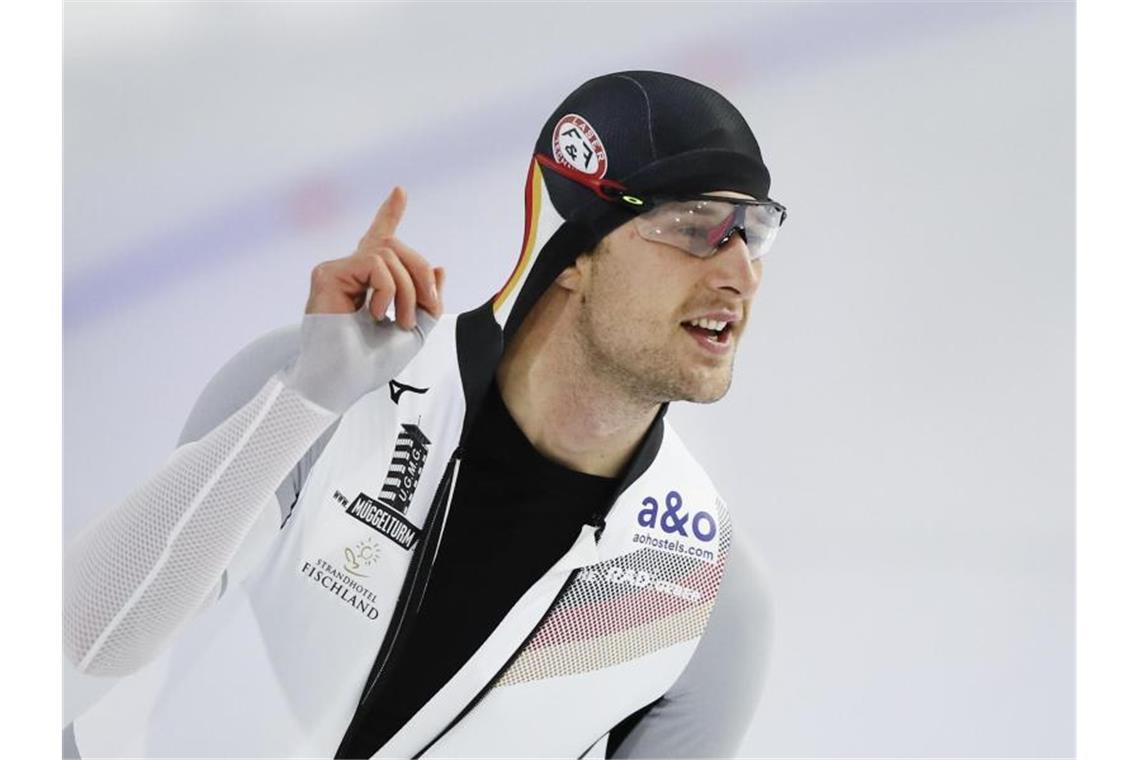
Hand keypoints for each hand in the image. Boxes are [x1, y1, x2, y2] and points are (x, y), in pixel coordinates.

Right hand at [281, 187, 447, 413]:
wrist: (341, 381)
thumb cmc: (371, 363)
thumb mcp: (414, 331)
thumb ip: (428, 301)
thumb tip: (441, 268)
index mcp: (368, 283)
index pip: (379, 240)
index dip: (389, 213)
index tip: (400, 191)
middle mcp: (350, 271)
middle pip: (396, 247)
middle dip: (421, 274)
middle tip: (427, 308)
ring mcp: (337, 270)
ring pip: (389, 254)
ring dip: (408, 289)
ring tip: (399, 321)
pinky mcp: (327, 273)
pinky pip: (374, 264)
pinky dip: (388, 290)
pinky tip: (375, 315)